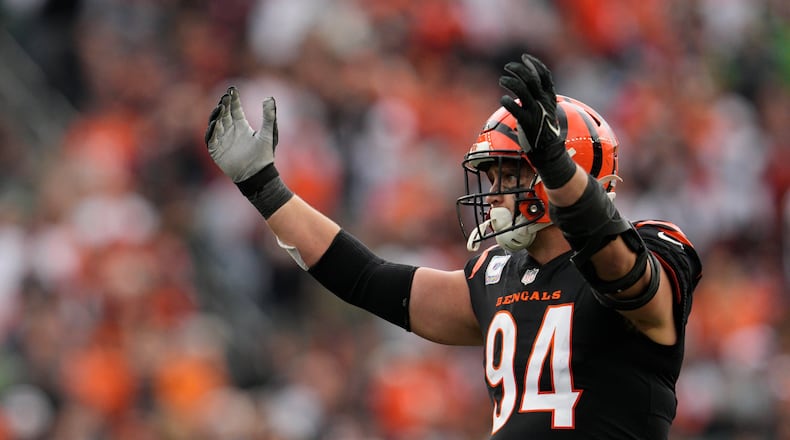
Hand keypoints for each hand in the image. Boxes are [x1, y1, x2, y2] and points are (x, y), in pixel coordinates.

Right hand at [205, 86, 278, 182]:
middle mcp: (230, 131)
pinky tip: (216, 122)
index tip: (232, 89)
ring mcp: (222, 140)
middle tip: (226, 96)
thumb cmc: (264, 156)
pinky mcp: (216, 150)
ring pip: (216, 123)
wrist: (257, 175)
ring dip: (217, 115)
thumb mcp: (269, 133)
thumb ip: (269, 116)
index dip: (233, 99)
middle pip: (224, 114)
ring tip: (221, 106)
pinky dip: (212, 130)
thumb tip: (269, 97)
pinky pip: (211, 138)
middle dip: (224, 104)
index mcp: (242, 126)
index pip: (234, 109)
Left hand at [499, 54, 575, 188]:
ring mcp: (536, 112)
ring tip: (502, 80)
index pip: (545, 75)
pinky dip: (508, 101)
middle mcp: (544, 102)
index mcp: (550, 98)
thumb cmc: (544, 130)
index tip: (524, 57)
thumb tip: (529, 83)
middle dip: (519, 69)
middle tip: (508, 67)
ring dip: (510, 82)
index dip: (534, 64)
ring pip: (523, 90)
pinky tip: (503, 99)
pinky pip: (516, 108)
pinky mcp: (527, 122)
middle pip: (531, 78)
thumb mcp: (547, 110)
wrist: (548, 151)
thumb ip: (540, 96)